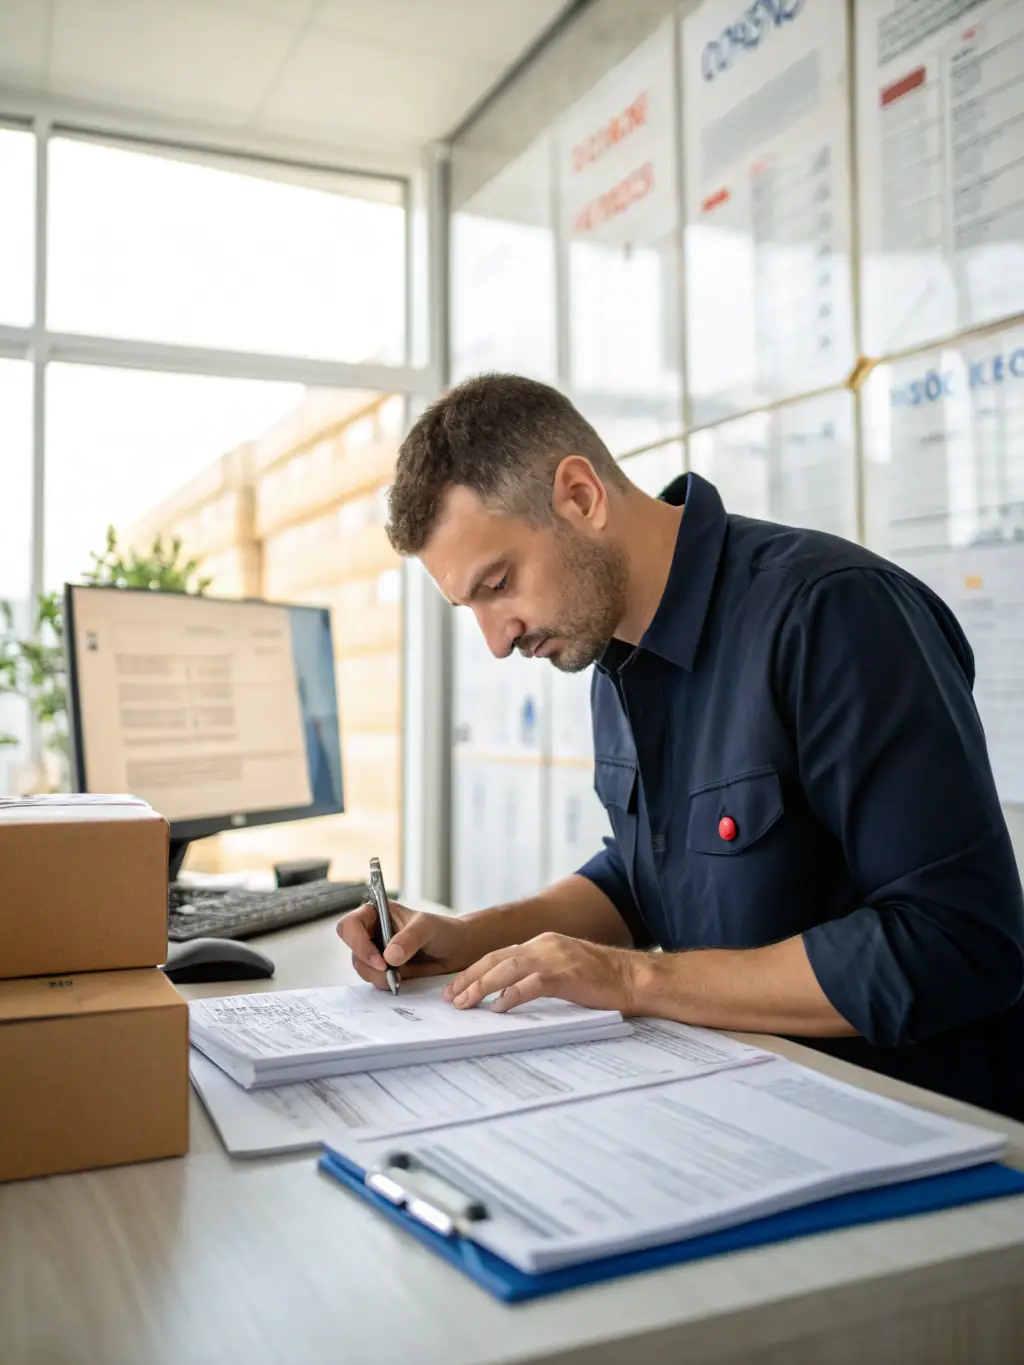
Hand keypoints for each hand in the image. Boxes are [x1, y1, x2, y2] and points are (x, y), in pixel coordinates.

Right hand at [337, 901, 470, 990]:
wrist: (456, 951)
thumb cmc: (442, 930)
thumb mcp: (428, 927)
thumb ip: (410, 938)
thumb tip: (389, 956)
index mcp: (376, 913)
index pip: (350, 925)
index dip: (358, 943)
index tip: (380, 959)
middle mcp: (371, 931)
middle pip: (353, 950)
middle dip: (369, 964)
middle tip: (390, 971)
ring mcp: (376, 951)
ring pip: (362, 968)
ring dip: (378, 976)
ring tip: (400, 975)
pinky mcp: (383, 969)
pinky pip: (373, 979)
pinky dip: (385, 983)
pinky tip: (401, 979)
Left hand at [441, 932, 637, 1014]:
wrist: (634, 978)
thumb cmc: (603, 980)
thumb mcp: (565, 969)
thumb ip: (539, 974)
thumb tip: (510, 993)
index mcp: (543, 943)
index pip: (499, 955)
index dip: (476, 971)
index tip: (457, 987)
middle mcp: (544, 945)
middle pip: (496, 959)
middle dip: (469, 978)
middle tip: (450, 997)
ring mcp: (554, 958)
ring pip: (506, 969)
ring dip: (481, 987)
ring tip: (465, 1004)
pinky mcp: (565, 974)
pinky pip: (530, 984)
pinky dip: (510, 996)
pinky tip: (497, 1008)